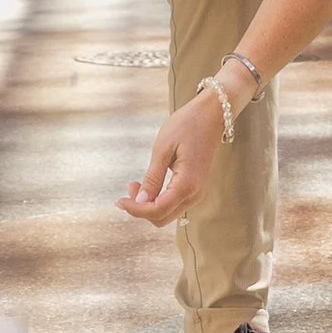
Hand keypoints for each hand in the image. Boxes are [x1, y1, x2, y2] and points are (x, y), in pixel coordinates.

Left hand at [118, 90, 225, 229]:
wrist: (213, 114)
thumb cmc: (187, 125)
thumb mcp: (163, 148)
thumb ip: (152, 178)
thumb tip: (140, 201)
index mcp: (187, 185)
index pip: (157, 210)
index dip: (135, 210)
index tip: (118, 200)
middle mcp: (194, 194)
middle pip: (162, 218)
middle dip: (141, 209)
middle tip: (128, 188)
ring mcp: (196, 193)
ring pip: (167, 214)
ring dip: (148, 206)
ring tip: (135, 184)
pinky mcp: (195, 188)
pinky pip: (173, 204)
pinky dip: (158, 201)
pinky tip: (148, 186)